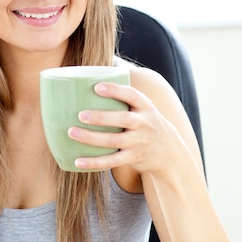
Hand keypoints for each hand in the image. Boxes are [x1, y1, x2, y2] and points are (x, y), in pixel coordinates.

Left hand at [67, 79, 183, 173]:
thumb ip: (123, 97)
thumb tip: (90, 79)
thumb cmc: (144, 122)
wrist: (169, 150)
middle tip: (80, 115)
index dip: (115, 91)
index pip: (132, 95)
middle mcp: (144, 123)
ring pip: (114, 141)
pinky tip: (77, 161)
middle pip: (123, 119)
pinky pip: (112, 161)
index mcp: (145, 107)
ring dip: (92, 138)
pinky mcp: (133, 158)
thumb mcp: (142, 107)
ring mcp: (139, 142)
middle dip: (101, 117)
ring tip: (72, 132)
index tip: (97, 87)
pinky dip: (94, 162)